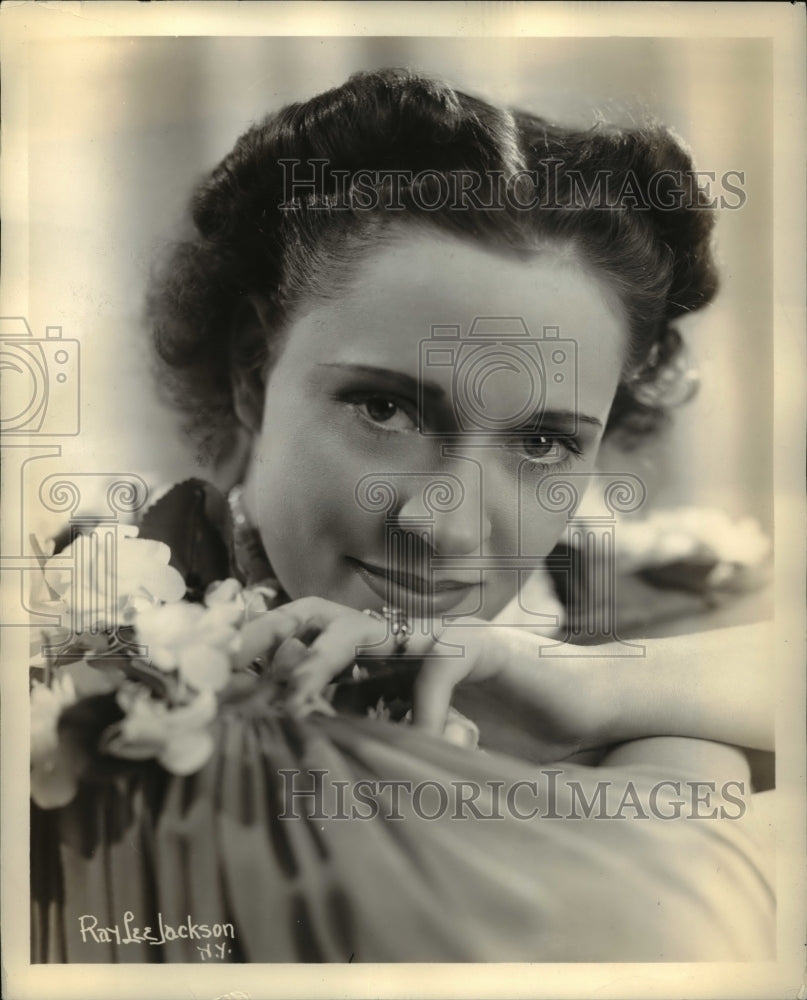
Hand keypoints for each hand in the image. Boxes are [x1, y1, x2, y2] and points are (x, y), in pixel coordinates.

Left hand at [235, 597, 607, 759]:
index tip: (226, 679)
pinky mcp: (482, 650)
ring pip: (371, 629)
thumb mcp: (418, 741)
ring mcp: (439, 639)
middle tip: (241, 667)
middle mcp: (403, 642)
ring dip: (327, 662)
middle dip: (277, 634)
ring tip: (299, 699)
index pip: (311, 639)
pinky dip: (424, 707)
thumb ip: (373, 737)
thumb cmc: (496, 730)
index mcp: (382, 662)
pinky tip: (426, 740)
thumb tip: (304, 754)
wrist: (574, 714)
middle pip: (325, 616)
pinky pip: (440, 667)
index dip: (268, 650)